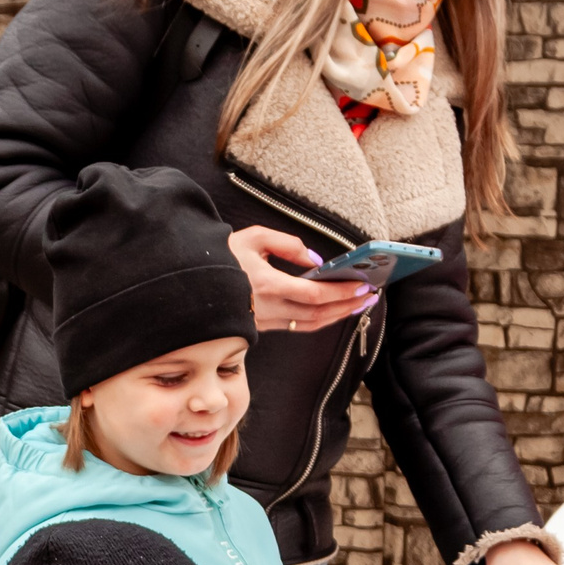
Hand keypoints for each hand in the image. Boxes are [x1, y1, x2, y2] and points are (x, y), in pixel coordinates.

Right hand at [228, 226, 376, 334]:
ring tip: (358, 304)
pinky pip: (297, 326)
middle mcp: (267, 308)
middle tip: (370, 296)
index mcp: (265, 285)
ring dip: (337, 316)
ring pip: (310, 324)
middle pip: (318, 314)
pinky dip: (320, 319)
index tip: (363, 285)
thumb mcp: (254, 237)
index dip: (341, 292)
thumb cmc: (221, 255)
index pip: (314, 294)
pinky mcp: (262, 327)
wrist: (192, 282)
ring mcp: (264, 321)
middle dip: (347, 306)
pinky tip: (333, 310)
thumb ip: (288, 245)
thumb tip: (316, 261)